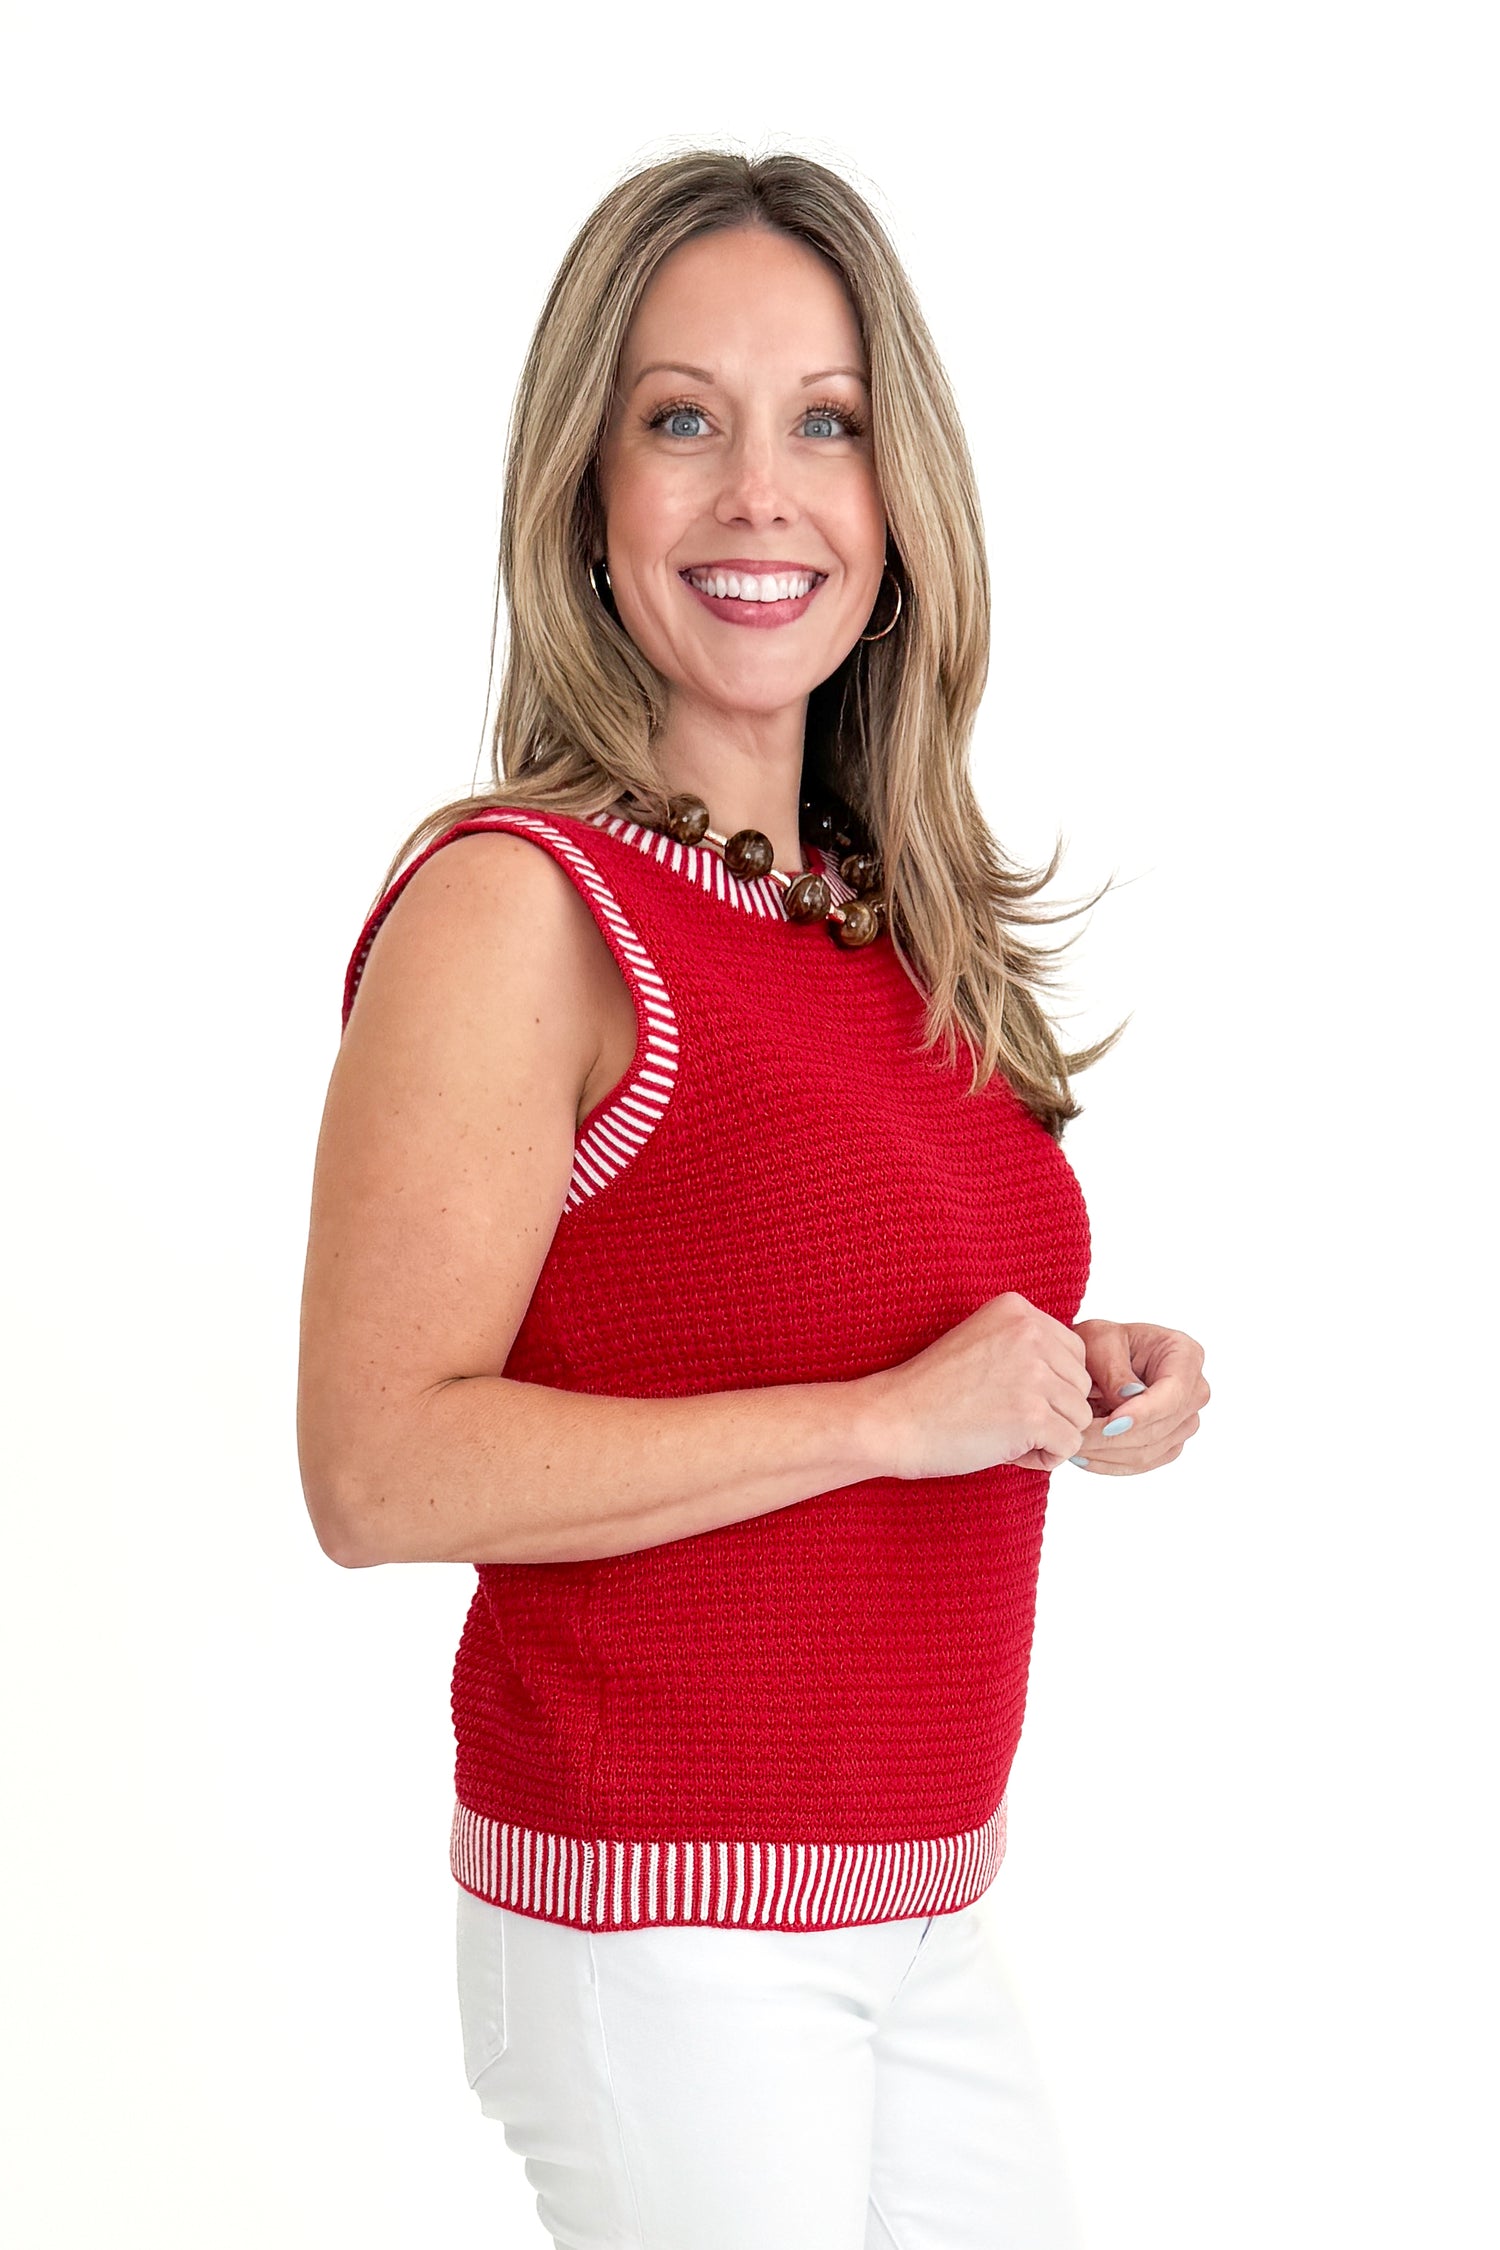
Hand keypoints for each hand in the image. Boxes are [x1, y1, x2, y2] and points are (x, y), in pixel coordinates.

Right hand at [862, 1291, 1093, 1479]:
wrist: (893, 1419)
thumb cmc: (932, 1392)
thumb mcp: (982, 1343)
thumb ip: (1028, 1348)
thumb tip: (1082, 1381)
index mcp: (1018, 1309)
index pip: (1074, 1353)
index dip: (1050, 1386)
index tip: (1011, 1397)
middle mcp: (1030, 1332)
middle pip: (1081, 1385)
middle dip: (1054, 1411)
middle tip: (1008, 1421)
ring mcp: (1033, 1373)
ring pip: (1080, 1416)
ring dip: (1050, 1436)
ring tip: (1007, 1436)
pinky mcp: (1032, 1414)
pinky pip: (1069, 1445)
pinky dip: (1045, 1458)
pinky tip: (1010, 1452)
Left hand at [1067, 1320, 1209, 1476]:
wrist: (1099, 1358)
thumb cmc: (1102, 1342)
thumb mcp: (1101, 1341)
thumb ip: (1114, 1370)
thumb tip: (1128, 1398)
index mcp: (1186, 1356)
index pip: (1173, 1393)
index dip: (1142, 1413)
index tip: (1109, 1423)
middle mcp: (1194, 1391)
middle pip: (1160, 1428)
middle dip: (1114, 1437)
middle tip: (1076, 1436)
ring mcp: (1185, 1421)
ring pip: (1149, 1451)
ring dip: (1107, 1453)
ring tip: (1073, 1445)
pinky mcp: (1169, 1444)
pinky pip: (1142, 1463)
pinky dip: (1110, 1463)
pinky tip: (1083, 1456)